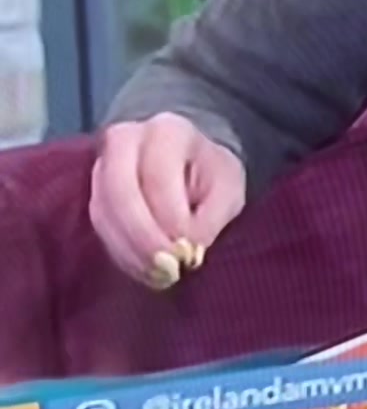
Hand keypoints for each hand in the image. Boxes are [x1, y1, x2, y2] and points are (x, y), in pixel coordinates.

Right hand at [90, 113, 246, 285]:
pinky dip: (121, 253)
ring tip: (159, 277)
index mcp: (167, 131)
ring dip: (129, 251)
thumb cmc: (211, 174)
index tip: (188, 251)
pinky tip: (144, 271)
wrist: (188, 160)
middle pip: (118, 190)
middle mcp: (126, 140)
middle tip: (166, 271)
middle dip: (141, 237)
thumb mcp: (228, 188)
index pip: (157, 174)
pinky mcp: (95, 191)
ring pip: (103, 211)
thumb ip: (212, 217)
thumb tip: (187, 250)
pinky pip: (99, 225)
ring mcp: (103, 164)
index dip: (170, 217)